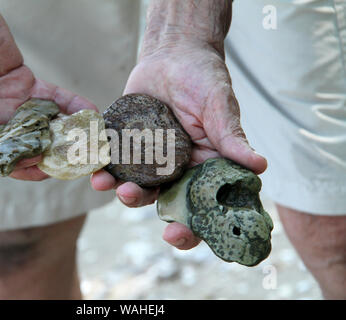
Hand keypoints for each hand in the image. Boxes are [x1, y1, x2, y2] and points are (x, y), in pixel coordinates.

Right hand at [0, 0, 97, 179]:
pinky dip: (70, 106)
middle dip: (43, 157)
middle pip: (17, 146)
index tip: (33, 163)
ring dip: (63, 137)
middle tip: (69, 162)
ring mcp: (8, 103)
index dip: (7, 161)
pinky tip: (89, 111)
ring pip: (39, 127)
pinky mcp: (25, 85)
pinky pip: (51, 99)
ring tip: (86, 142)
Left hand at [91, 0, 266, 249]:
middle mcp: (174, 168)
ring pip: (133, 184)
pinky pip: (113, 162)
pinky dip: (102, 167)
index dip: (189, 228)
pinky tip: (93, 167)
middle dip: (143, 204)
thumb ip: (232, 137)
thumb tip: (260, 166)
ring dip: (118, 188)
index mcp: (201, 168)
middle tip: (132, 196)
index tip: (175, 235)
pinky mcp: (127, 142)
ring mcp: (148, 157)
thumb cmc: (204, 79)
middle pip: (159, 200)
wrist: (174, 54)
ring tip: (105, 183)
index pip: (198, 207)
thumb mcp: (220, 107)